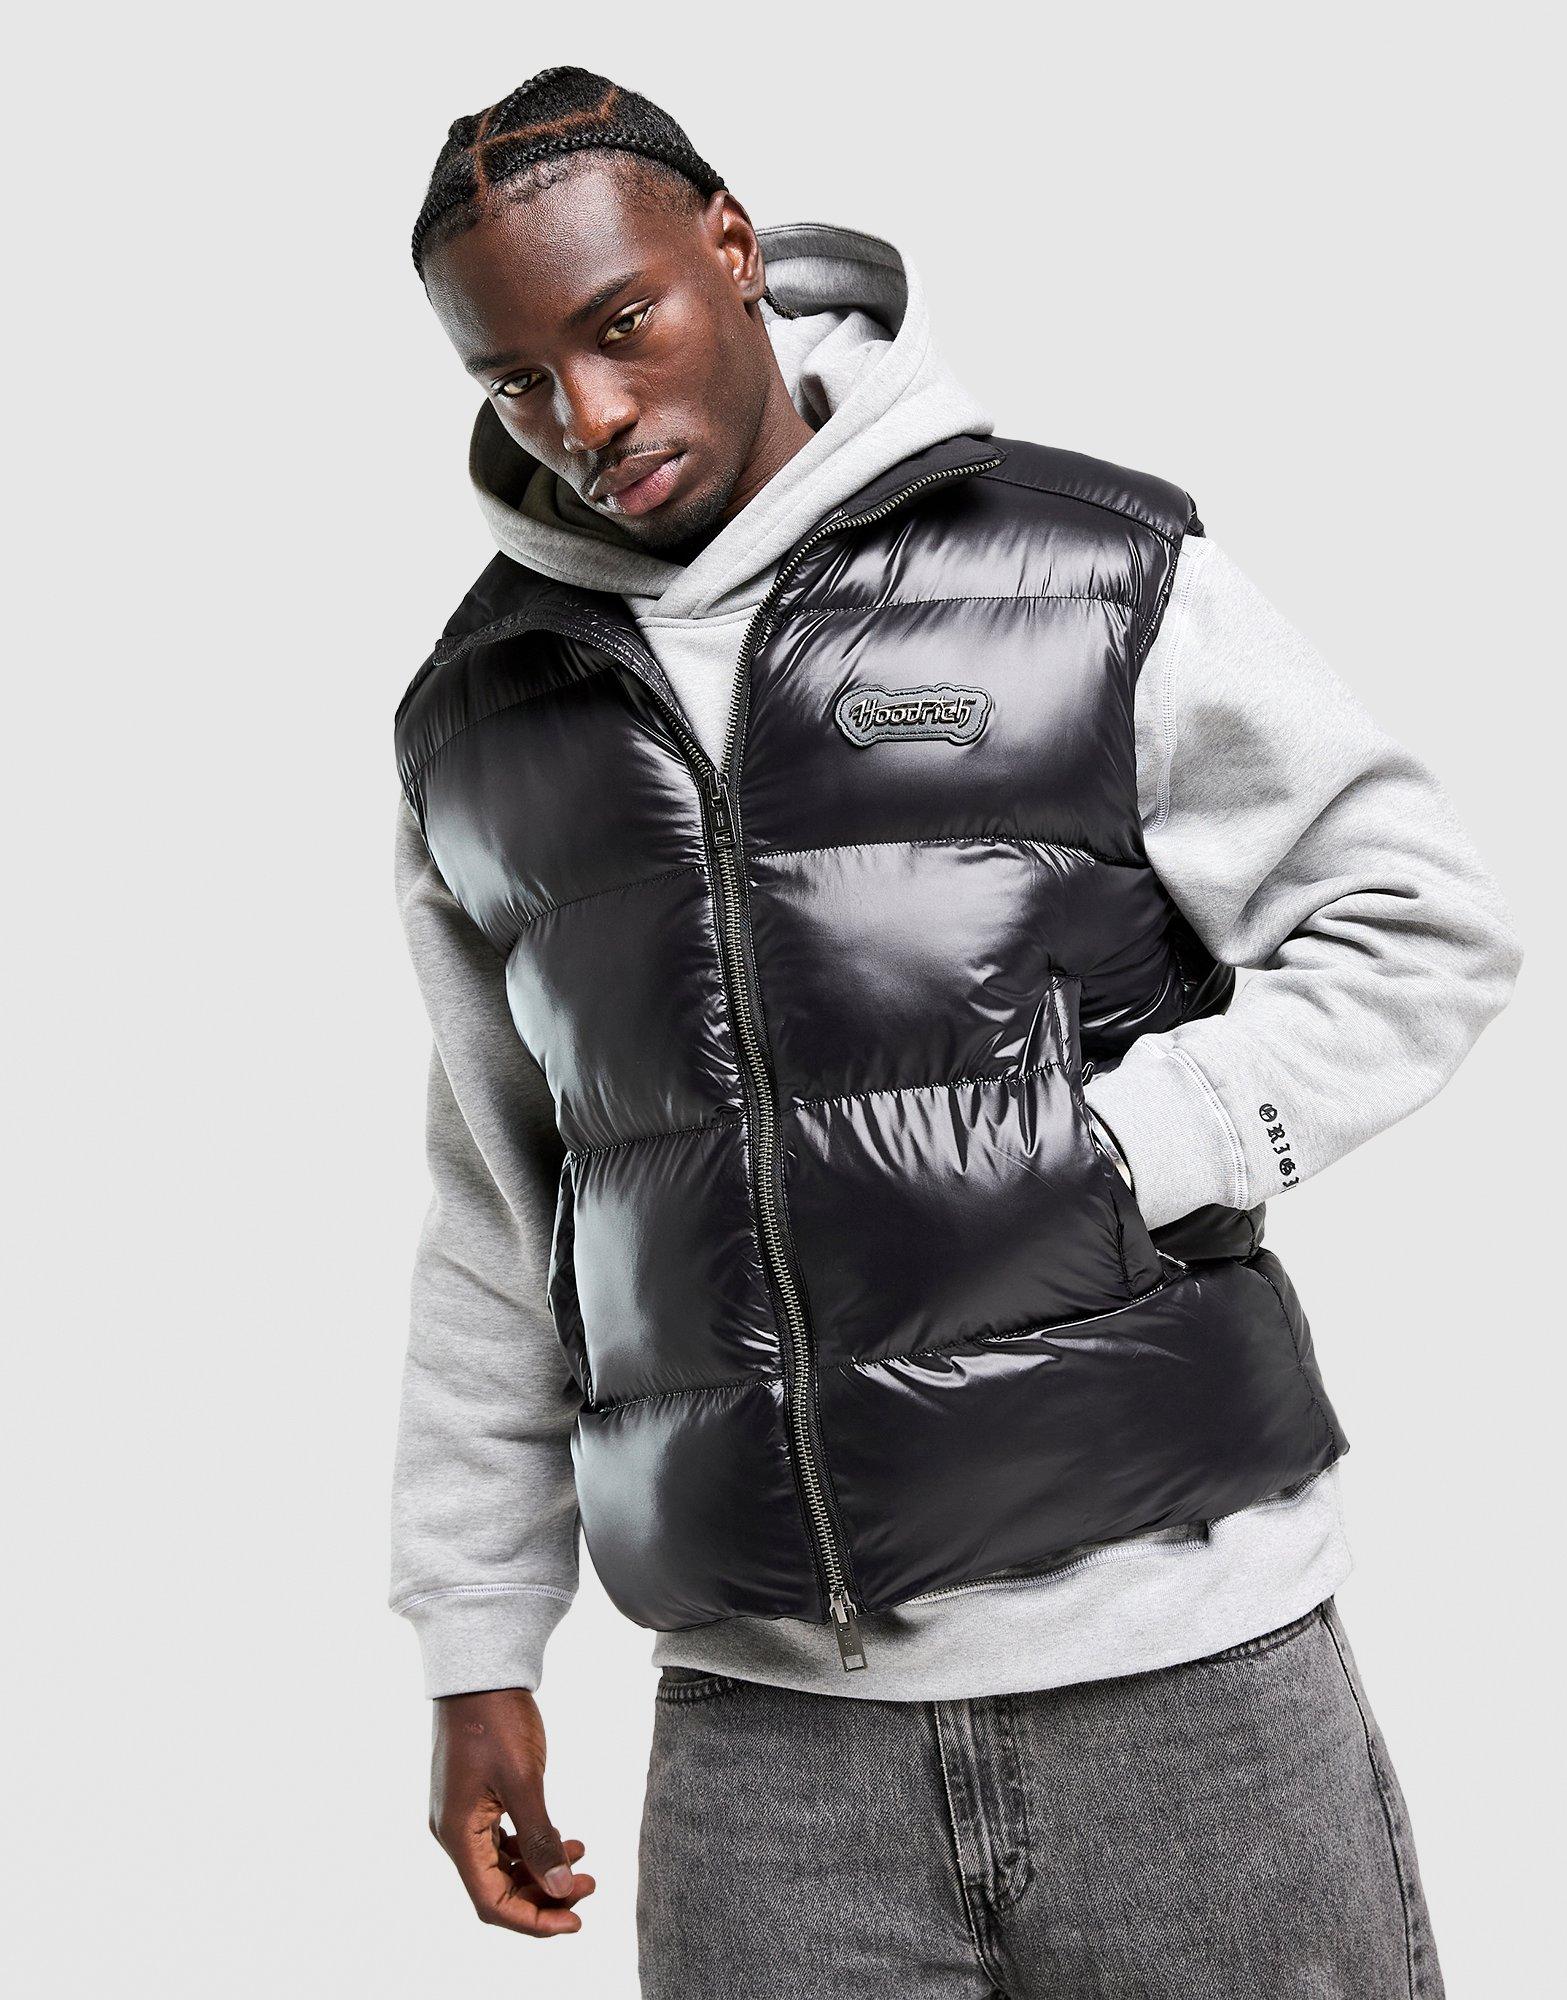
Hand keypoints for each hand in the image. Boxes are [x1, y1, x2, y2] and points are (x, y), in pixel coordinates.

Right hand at [429, 1687, 595, 1937]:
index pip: (492, 1901)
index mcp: (459, 1834)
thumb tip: (560, 1889)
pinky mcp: (475, 1797)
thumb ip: (540, 1839)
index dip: (533, 1920)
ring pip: (503, 1864)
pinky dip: (533, 1845)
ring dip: (542, 1870)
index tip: (575, 1921)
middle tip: (589, 1884)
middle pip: (498, 1887)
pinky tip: (564, 1837)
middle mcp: (455, 1831)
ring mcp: (464, 1814)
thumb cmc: (497, 1718)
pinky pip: (503, 1838)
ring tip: (583, 1860)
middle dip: (545, 1894)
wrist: (479, 1668)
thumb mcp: (524, 1780)